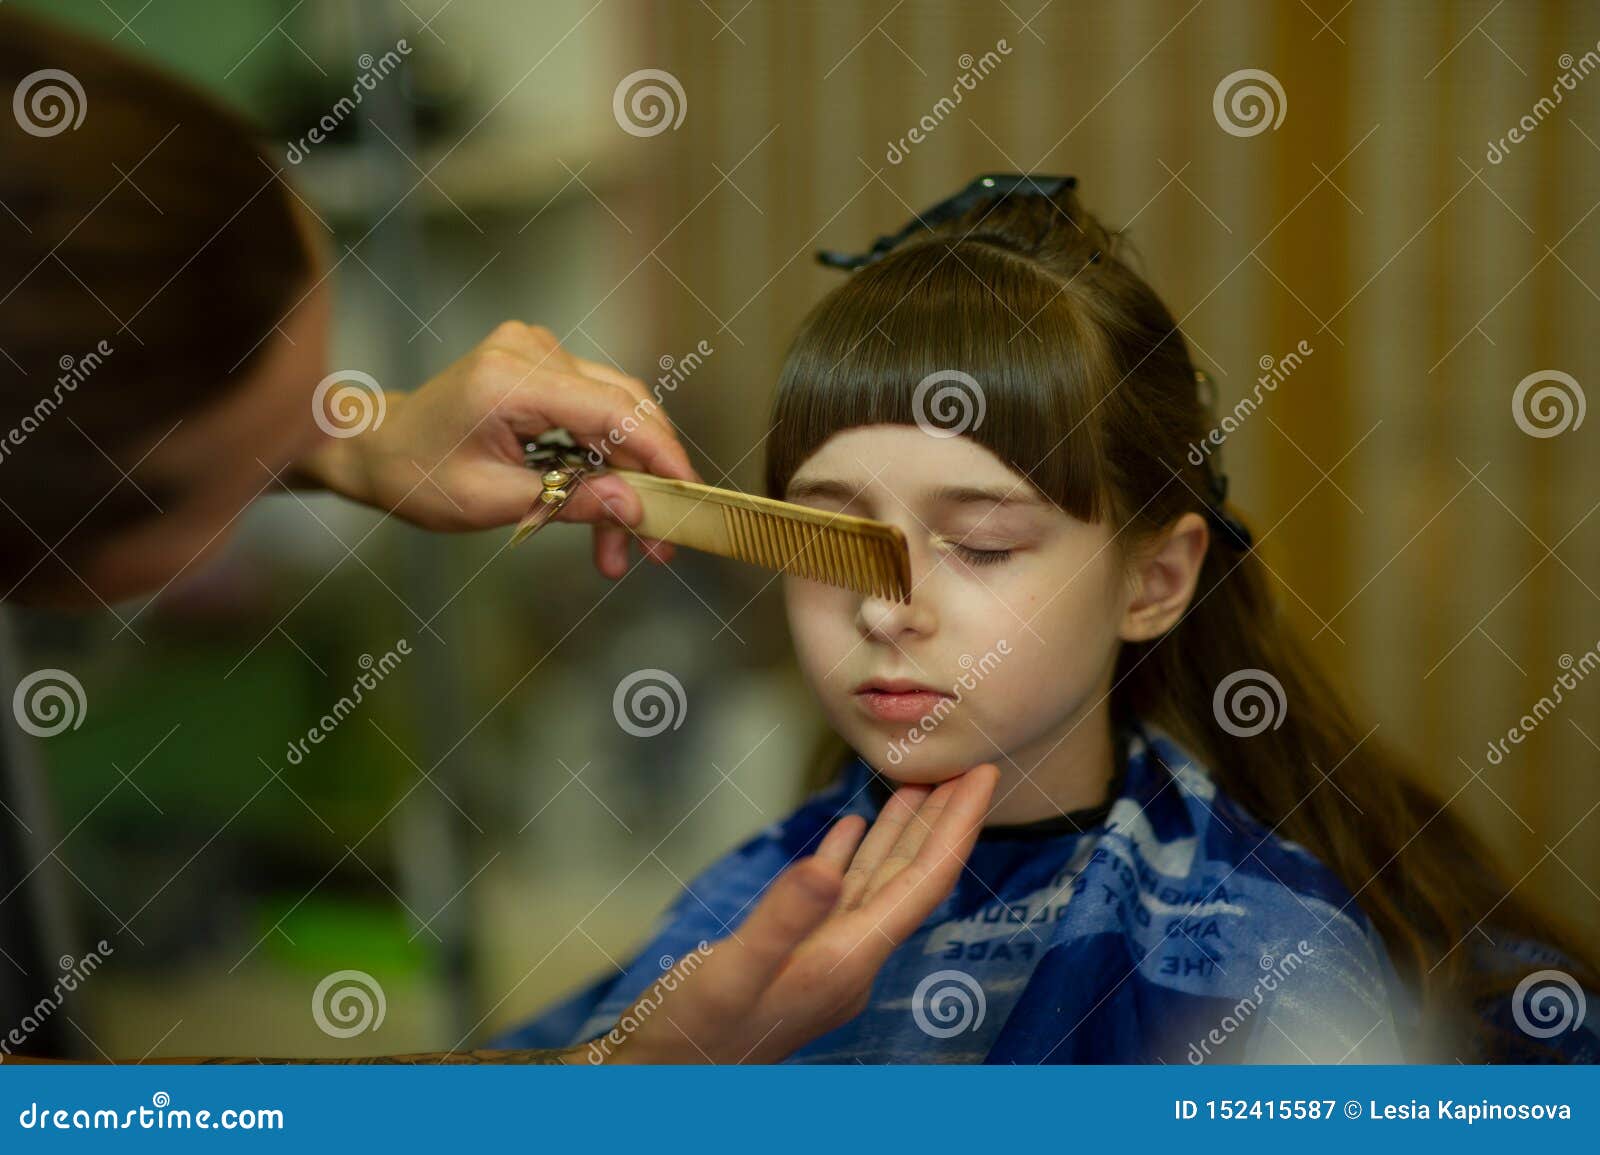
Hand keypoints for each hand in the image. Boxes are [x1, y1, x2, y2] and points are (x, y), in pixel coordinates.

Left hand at [296, 321, 699, 576]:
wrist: (379, 447)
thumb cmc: (418, 475)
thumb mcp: (492, 501)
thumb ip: (569, 501)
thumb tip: (635, 509)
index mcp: (509, 378)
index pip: (611, 410)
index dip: (660, 454)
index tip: (691, 496)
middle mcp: (530, 351)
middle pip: (622, 409)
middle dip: (648, 478)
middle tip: (659, 543)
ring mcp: (537, 351)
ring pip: (614, 415)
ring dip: (626, 479)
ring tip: (623, 547)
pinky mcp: (542, 364)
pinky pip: (594, 411)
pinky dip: (604, 461)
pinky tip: (604, 508)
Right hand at [587, 763, 999, 1063]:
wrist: (660, 1078)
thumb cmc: (690, 1032)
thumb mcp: (731, 972)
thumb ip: (782, 917)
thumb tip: (827, 864)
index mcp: (845, 960)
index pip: (922, 882)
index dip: (956, 826)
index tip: (983, 777)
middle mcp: (848, 959)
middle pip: (911, 878)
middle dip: (942, 820)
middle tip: (969, 764)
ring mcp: (825, 957)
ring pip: (877, 882)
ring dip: (900, 832)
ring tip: (921, 782)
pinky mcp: (798, 955)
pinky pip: (839, 894)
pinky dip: (850, 856)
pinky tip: (852, 828)